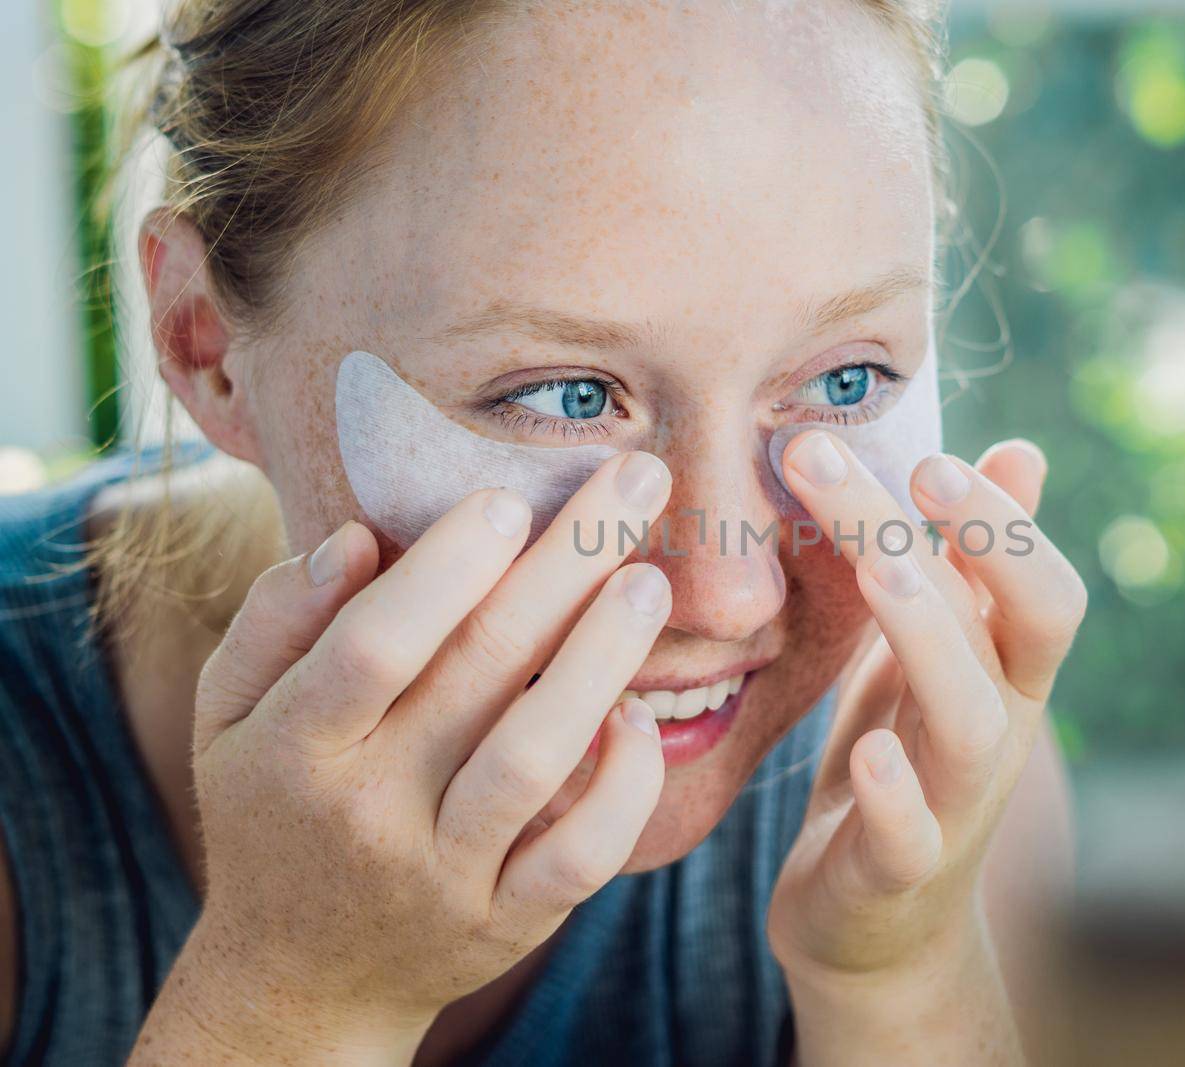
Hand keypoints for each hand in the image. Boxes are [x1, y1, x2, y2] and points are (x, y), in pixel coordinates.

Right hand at [132, 453, 674, 1064]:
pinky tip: (639, 715)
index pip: (375, 642)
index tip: (509, 497)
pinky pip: (579, 856)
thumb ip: (277, 621)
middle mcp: (368, 810)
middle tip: (633, 482)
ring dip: (601, 657)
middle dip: (563, 564)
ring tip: (648, 580)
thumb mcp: (231, 716)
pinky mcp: (507, 920)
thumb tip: (354, 537)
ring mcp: (442, 872)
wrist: (303, 976)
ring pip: (532, 758)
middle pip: (475, 673)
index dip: (447, 566)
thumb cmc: (277, 806)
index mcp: (295, 746)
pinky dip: (622, 786)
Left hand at [767, 434, 1084, 986]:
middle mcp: (997, 732)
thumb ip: (974, 564)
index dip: (1002, 523)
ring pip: (972, 722)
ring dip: (931, 636)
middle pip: (1011, 628)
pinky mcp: (895, 873)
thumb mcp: (937, 656)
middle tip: (877, 465)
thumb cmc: (904, 765)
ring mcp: (953, 805)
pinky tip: (867, 750)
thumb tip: (1021, 450)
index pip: (1044, 588)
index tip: (928, 455)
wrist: (871, 926)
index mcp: (1004, 675)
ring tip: (882, 563)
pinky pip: (912, 838)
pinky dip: (896, 796)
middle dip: (962, 540)